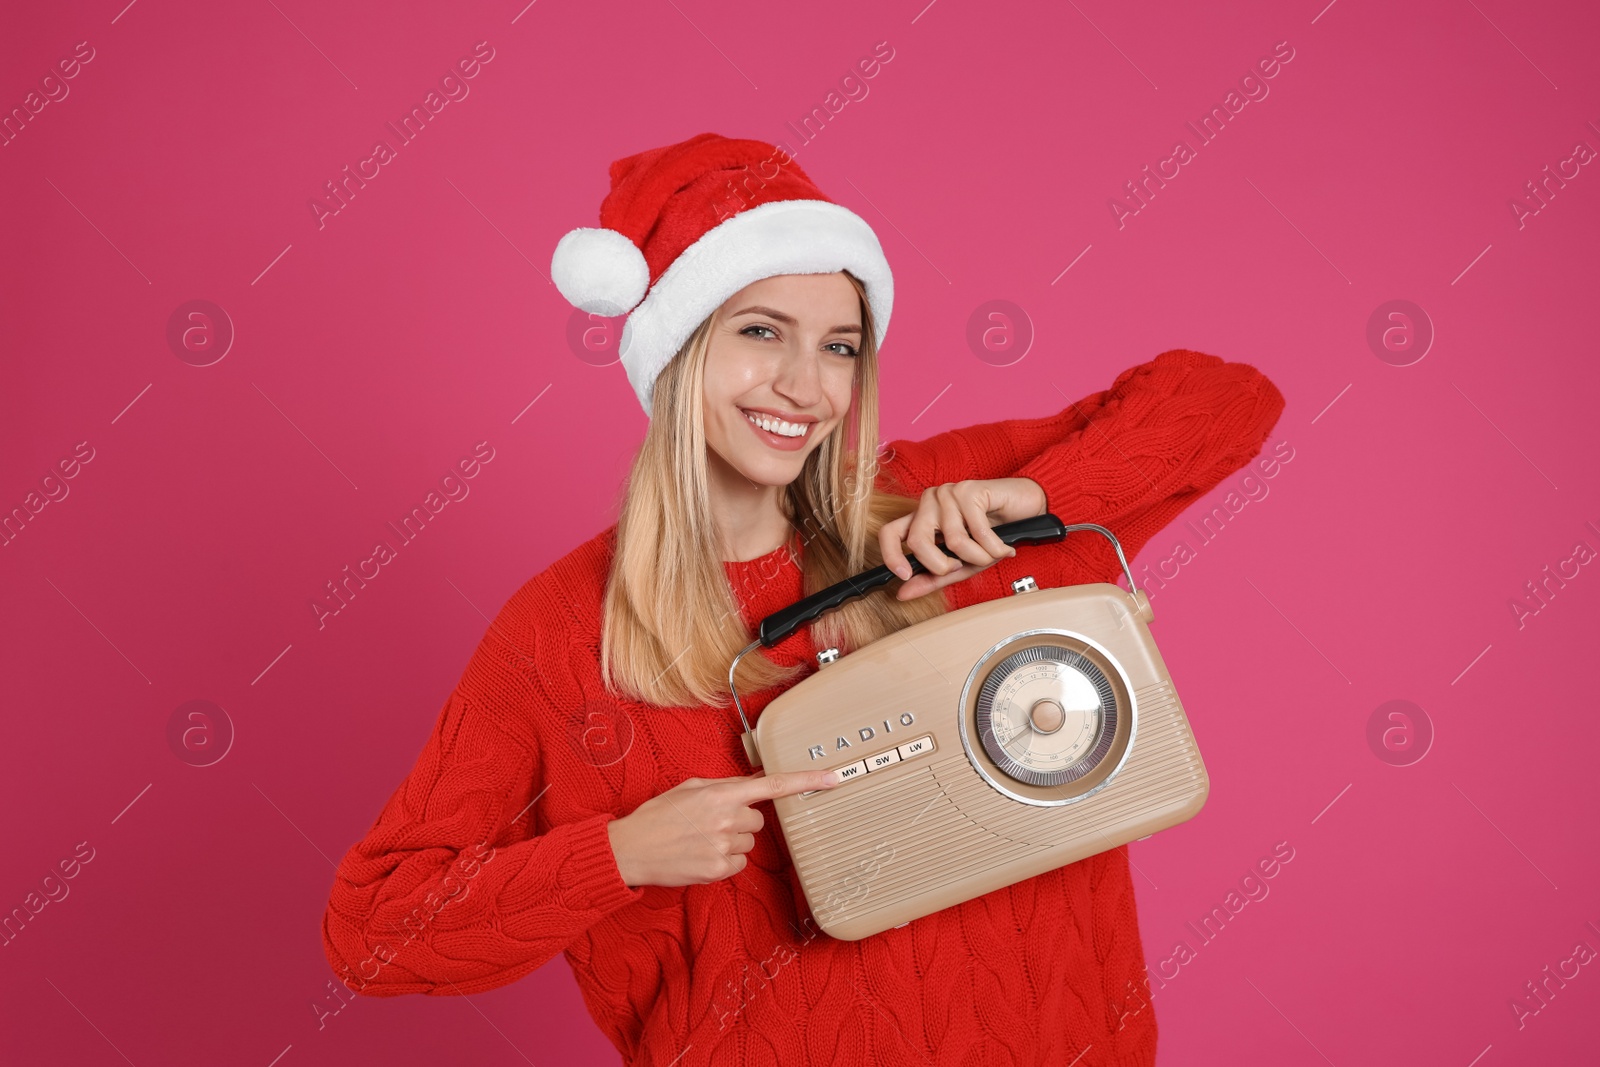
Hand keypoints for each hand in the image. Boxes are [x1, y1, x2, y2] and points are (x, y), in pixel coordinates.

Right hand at [606, 769, 838, 887]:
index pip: (773, 785)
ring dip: (731, 842)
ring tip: (701, 840)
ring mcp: (723, 847)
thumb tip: (752, 785)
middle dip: (740, 821)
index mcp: (721, 793)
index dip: (806, 781)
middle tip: (711, 822)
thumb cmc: (658, 816)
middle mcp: (726, 819)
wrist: (631, 848)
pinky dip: (724, 861)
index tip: (833, 779)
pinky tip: (701, 855)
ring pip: (748, 844)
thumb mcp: (690, 788)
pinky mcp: (717, 870)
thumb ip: (724, 785)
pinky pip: (738, 864)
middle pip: (758, 821)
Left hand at [878, 477, 1046, 600]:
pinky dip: (994, 548)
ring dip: (979, 557)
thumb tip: (903, 593)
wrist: (1027, 509)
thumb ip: (932, 578)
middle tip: (960, 567)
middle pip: (917, 540)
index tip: (904, 576)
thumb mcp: (961, 564)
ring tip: (992, 553)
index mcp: (921, 518)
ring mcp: (947, 493)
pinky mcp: (969, 489)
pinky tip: (1003, 546)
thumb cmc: (992, 536)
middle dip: (940, 565)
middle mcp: (929, 502)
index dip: (890, 556)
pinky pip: (976, 531)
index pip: (890, 533)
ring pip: (953, 540)